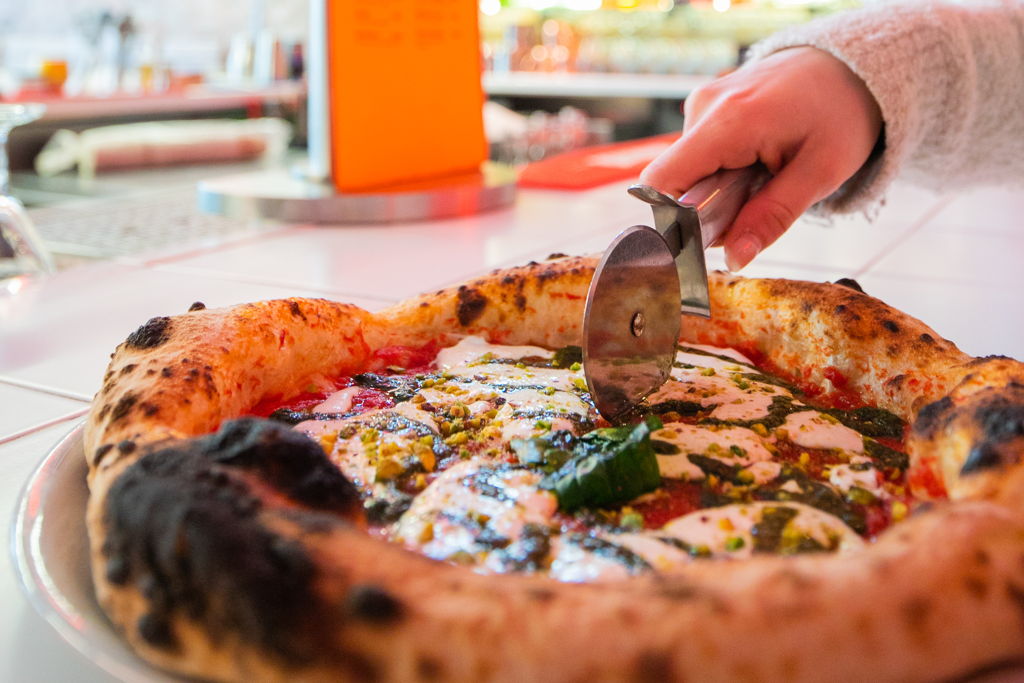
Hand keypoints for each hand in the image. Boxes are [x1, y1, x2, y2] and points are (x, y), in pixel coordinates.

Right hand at [640, 47, 882, 270]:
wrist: (850, 64)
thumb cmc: (842, 111)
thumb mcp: (822, 173)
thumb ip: (773, 217)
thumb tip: (734, 258)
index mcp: (729, 121)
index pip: (660, 181)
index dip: (674, 218)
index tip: (713, 232)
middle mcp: (704, 106)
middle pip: (676, 182)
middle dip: (710, 206)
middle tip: (760, 200)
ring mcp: (702, 102)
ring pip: (688, 171)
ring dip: (720, 188)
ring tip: (766, 173)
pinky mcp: (706, 106)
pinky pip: (698, 155)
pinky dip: (723, 169)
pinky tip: (758, 159)